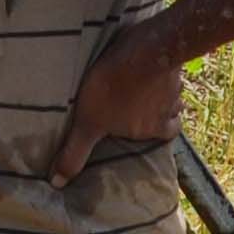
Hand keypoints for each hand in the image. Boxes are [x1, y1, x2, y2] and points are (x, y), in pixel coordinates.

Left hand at [50, 41, 183, 179]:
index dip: (163, 130)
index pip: (169, 134)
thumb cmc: (115, 89)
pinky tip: (147, 56)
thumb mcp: (89, 123)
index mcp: (156, 126)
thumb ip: (76, 151)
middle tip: (147, 101)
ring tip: (144, 78)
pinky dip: (160, 63)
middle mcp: (171, 108)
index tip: (152, 126)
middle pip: (174, 112)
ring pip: (174, 89)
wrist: (145, 50)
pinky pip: (170, 64)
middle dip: (164, 108)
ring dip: (161, 86)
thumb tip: (58, 183)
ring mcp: (176, 82)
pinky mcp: (173, 57)